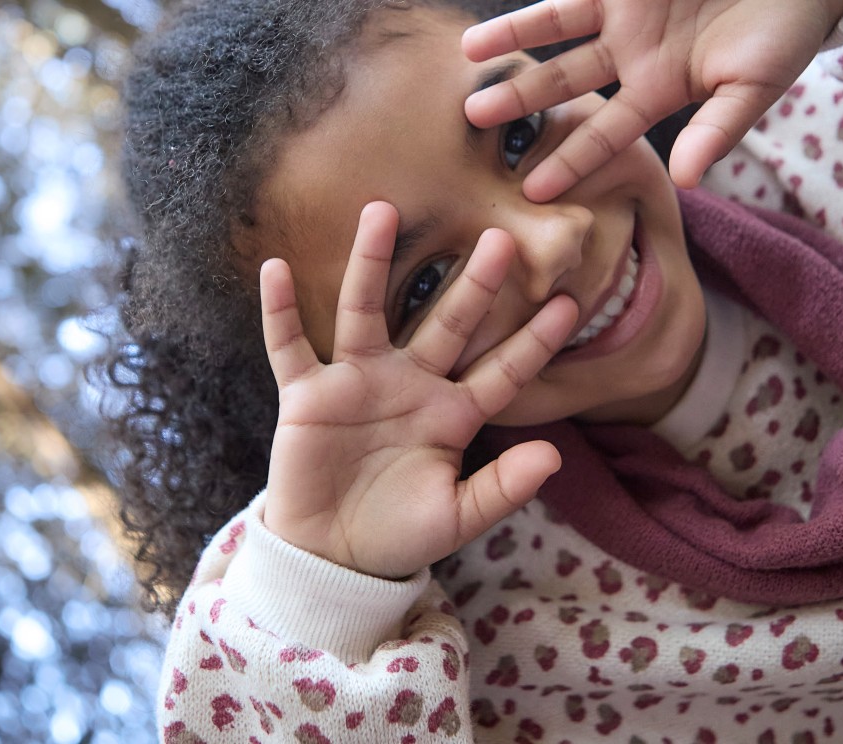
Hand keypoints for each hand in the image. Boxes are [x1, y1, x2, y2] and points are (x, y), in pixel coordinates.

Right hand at [259, 201, 577, 577]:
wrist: (333, 556)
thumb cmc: (400, 535)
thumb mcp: (457, 517)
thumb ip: (502, 488)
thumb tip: (553, 457)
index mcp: (452, 413)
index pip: (500, 371)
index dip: (532, 342)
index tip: (568, 304)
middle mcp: (409, 385)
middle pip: (444, 324)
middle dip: (472, 285)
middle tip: (499, 237)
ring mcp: (357, 383)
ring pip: (366, 312)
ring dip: (371, 263)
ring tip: (382, 210)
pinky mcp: (309, 396)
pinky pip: (290, 346)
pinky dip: (280, 311)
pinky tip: (275, 270)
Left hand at [463, 0, 842, 197]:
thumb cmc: (786, 31)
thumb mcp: (755, 85)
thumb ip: (716, 131)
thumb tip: (685, 179)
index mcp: (659, 90)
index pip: (604, 134)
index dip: (569, 161)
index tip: (531, 191)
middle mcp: (632, 54)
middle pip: (563, 82)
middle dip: (520, 100)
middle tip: (473, 119)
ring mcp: (625, 11)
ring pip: (556, 29)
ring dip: (514, 40)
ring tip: (468, 51)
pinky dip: (540, 4)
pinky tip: (497, 15)